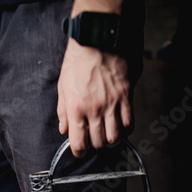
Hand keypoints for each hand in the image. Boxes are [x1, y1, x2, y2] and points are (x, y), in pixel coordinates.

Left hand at [57, 38, 132, 157]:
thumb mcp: (62, 86)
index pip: (79, 144)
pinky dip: (125, 130)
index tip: (80, 150)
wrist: (97, 39)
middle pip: (99, 143)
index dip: (80, 152)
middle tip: (94, 138)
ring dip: (111, 141)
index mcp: (75, 108)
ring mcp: (111, 104)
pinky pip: (129, 123)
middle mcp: (94, 110)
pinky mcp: (125, 97)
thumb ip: (62, 112)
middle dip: (96, 145)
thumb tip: (64, 130)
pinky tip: (120, 126)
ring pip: (115, 137)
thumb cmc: (78, 61)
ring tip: (108, 135)